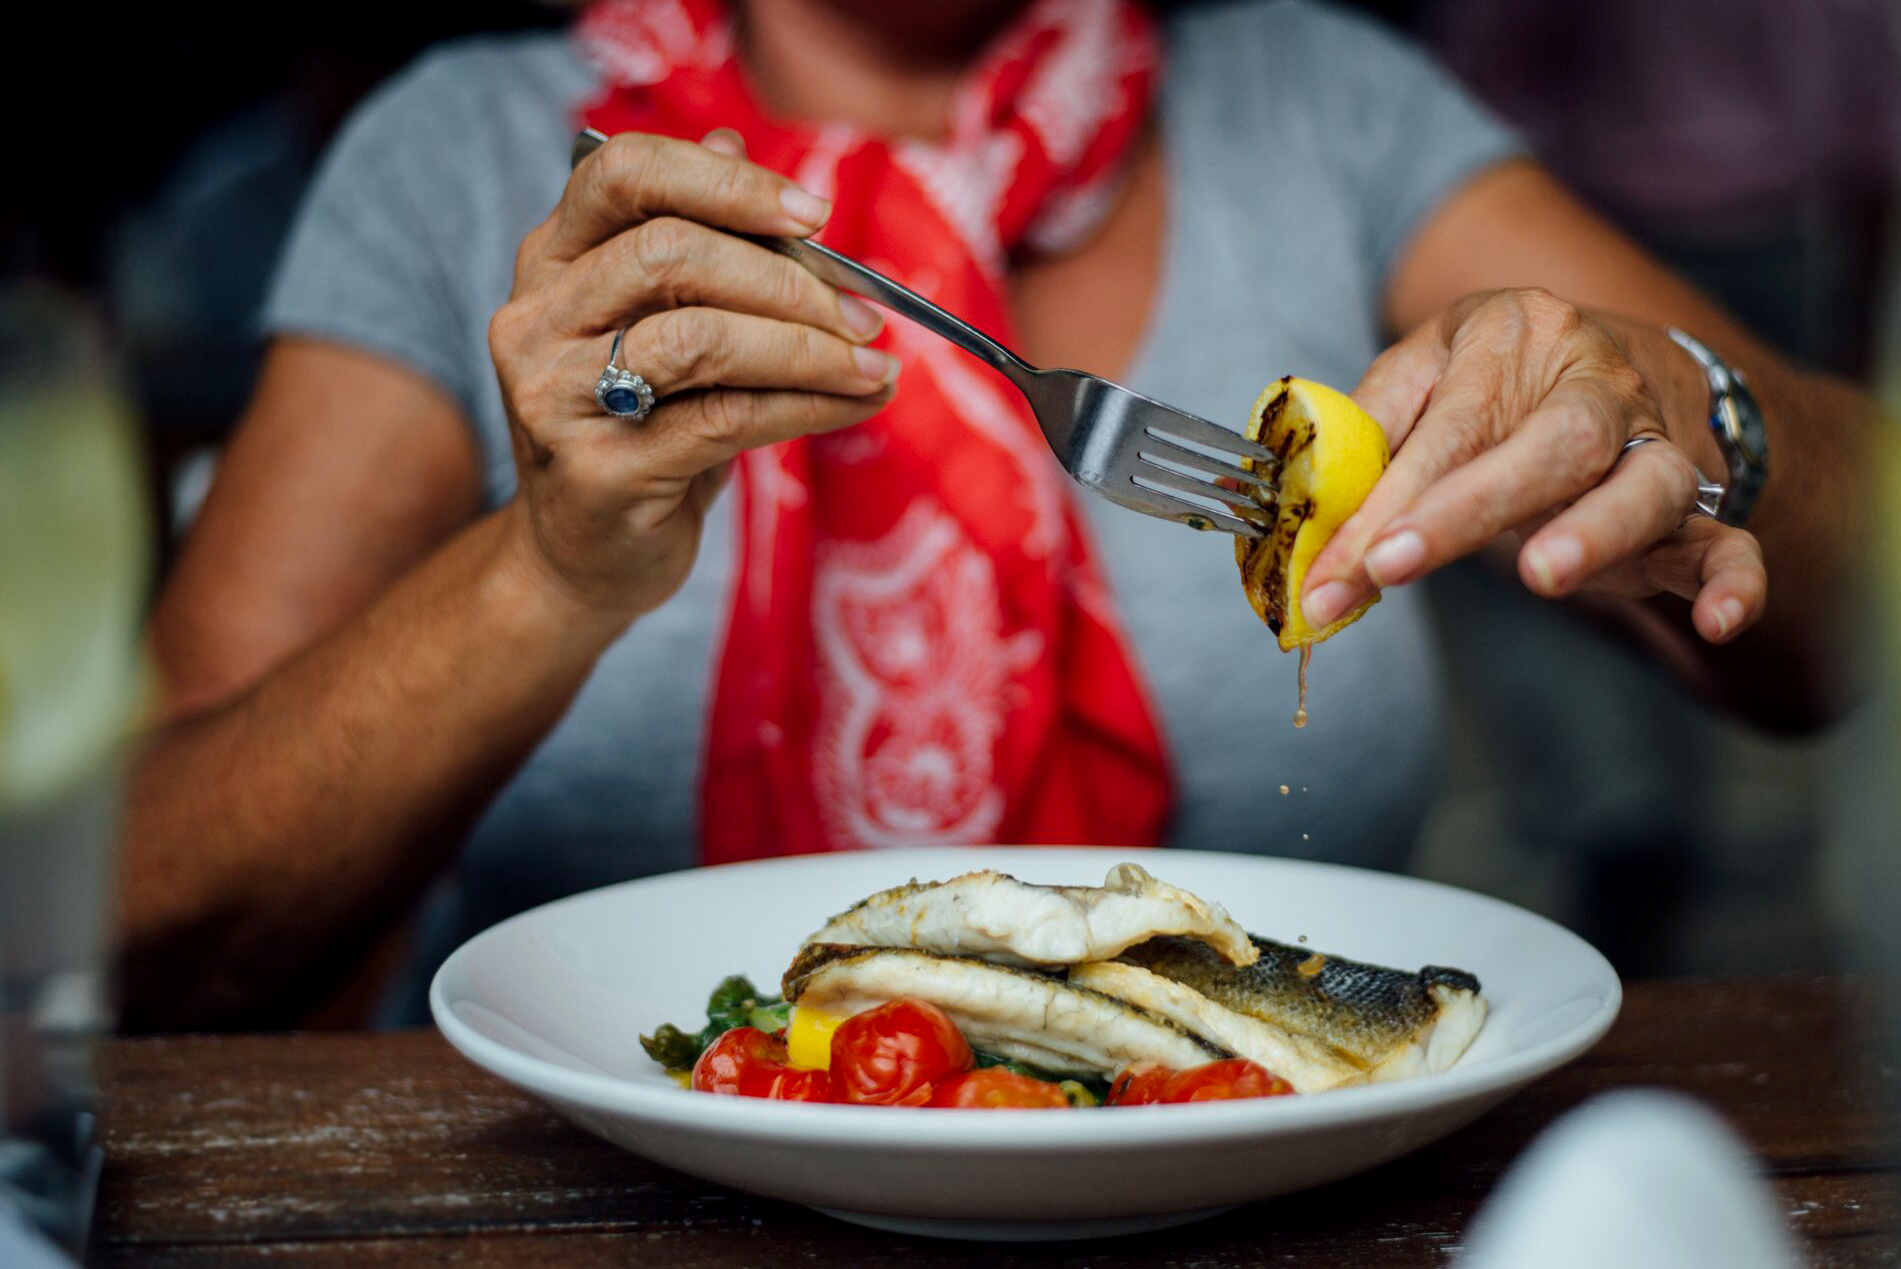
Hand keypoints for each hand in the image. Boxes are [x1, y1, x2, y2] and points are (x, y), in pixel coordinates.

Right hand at [487, 128, 897, 621]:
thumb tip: (735, 137)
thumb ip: (692, 238)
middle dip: (786, 277)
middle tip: (861, 312)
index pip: (624, 172)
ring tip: (870, 364)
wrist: (585, 558)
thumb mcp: (659, 322)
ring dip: (806, 347)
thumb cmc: (642, 428)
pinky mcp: (598, 471)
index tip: (814, 213)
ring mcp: (556, 397)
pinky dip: (806, 405)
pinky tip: (853, 404)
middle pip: (669, 252)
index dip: (726, 180)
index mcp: (552, 260)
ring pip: (699, 338)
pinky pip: (724, 418)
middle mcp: (536, 319)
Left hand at [1300, 288, 1766, 643]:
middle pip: (1549, 443)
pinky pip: (1730, 539)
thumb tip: (1309, 512)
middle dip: (1466, 511)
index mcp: (1515, 336)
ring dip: (1596, 531)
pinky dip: (1736, 581)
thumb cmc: (1488, 381)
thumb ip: (1367, 434)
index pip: (1446, 428)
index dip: (1380, 506)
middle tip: (1393, 566)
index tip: (1328, 578)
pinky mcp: (1695, 505)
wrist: (1607, 360)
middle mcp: (1596, 384)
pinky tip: (1720, 623)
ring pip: (1647, 484)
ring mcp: (1654, 443)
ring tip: (1543, 574)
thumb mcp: (1420, 374)